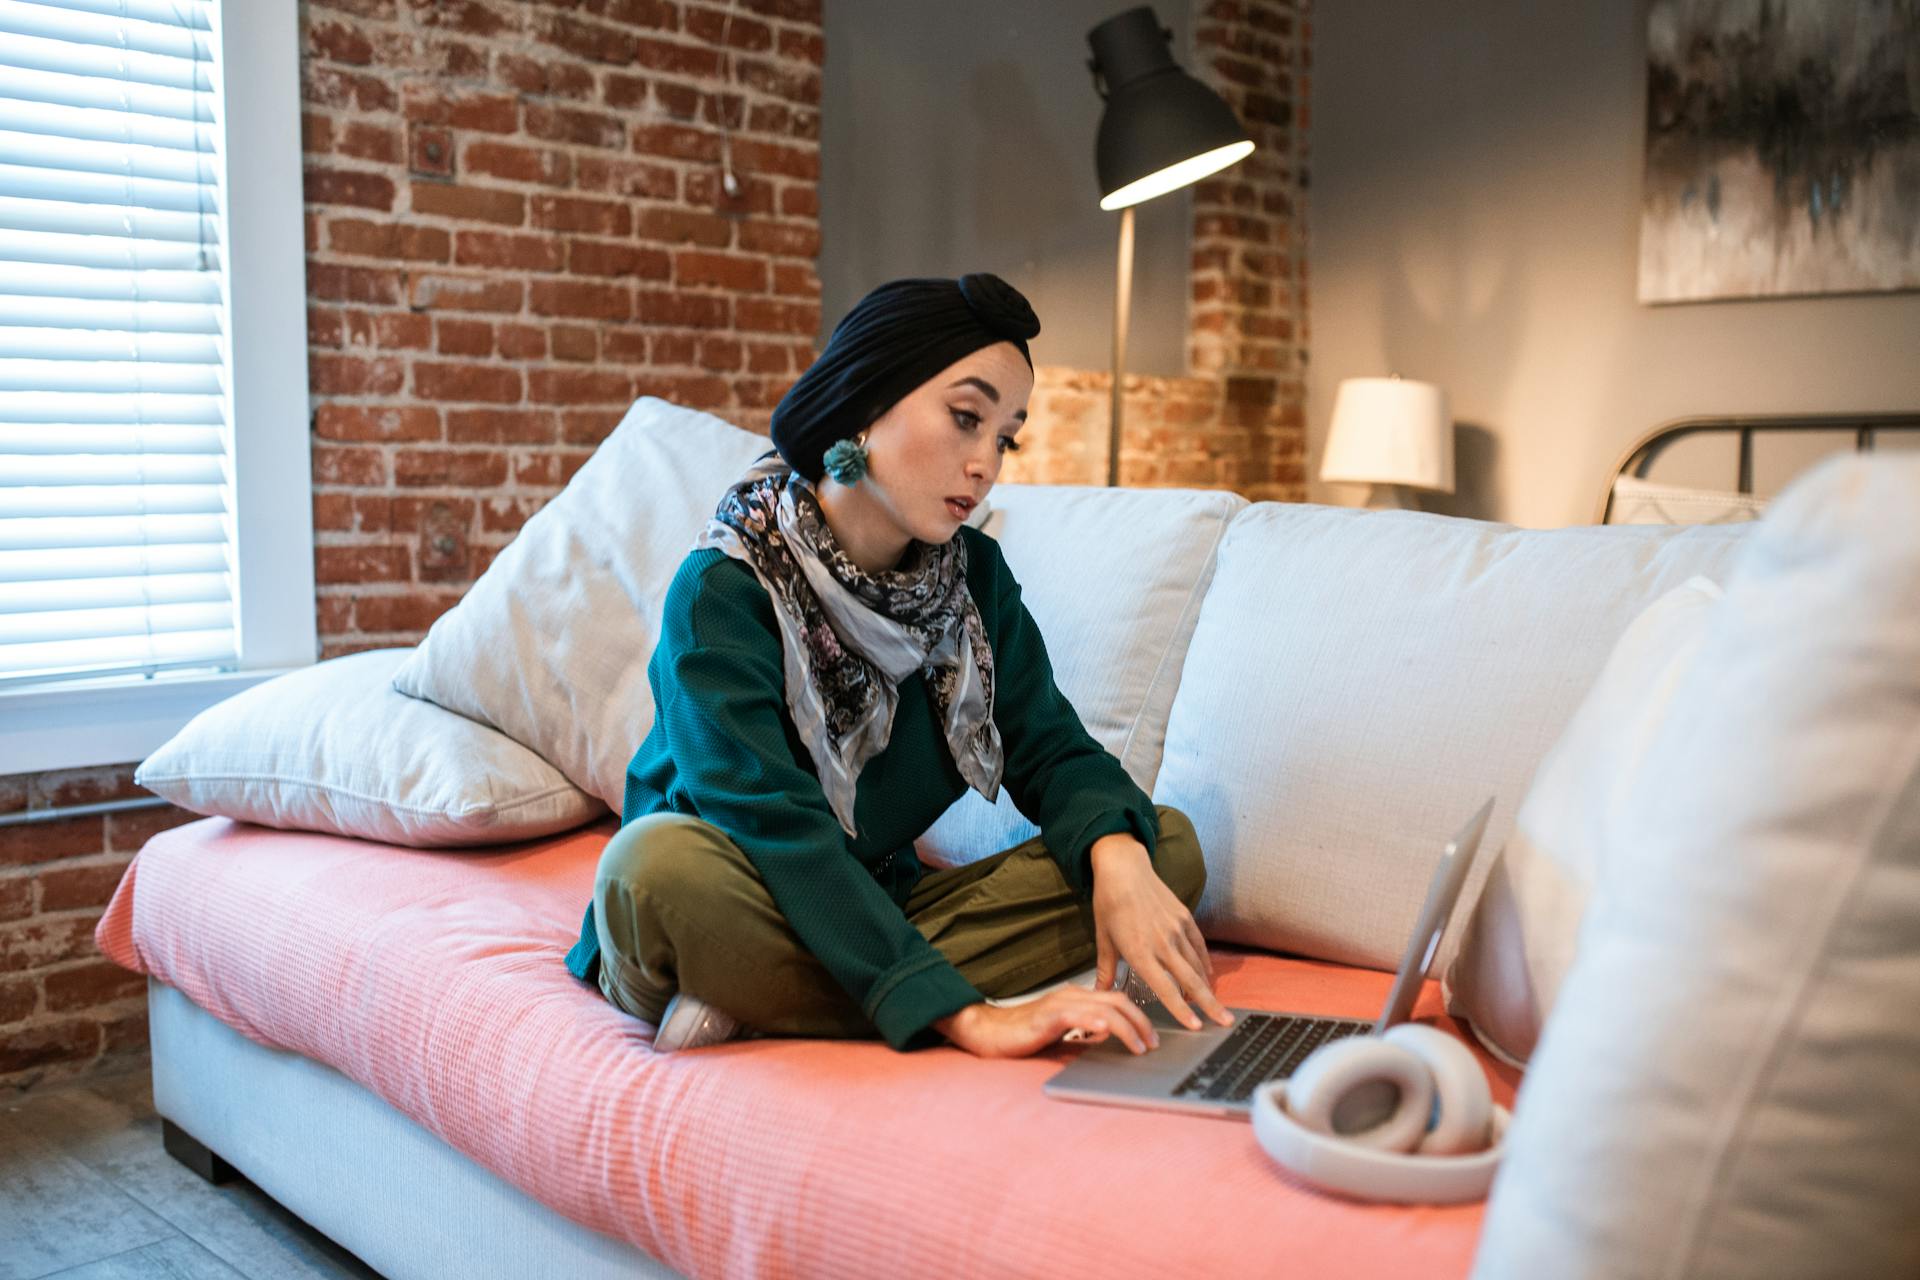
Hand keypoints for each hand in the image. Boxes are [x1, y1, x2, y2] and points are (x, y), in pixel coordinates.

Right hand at [932, 992, 1160, 1057]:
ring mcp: (1060, 1003)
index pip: (1117, 1000)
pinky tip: (1109, 1032)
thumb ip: (1084, 1038)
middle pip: (1118, 1000)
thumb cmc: (1021, 1036)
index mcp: (1076, 999)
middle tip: (1154, 1043)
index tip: (1152, 1037)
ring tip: (1141, 1047)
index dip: (1139, 1017)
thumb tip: (1110, 1045)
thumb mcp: (1061, 1037)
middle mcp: (1071, 996)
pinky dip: (1098, 1023)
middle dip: (1142, 1021)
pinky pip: (1079, 1016)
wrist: (987, 1032)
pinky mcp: (1048, 1016)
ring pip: (1105, 1008)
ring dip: (1129, 1028)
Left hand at [1088, 835, 1233, 1031]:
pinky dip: (1205, 962)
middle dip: (1209, 1005)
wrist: (1123, 869)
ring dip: (1207, 986)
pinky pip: (1199, 946)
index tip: (1195, 1027)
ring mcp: (1176, 930)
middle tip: (1224, 1022)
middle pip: (1190, 981)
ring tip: (1216, 1005)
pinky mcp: (1184, 918)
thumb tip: (1099, 994)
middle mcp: (1162, 944)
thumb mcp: (1103, 939)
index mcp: (1140, 953)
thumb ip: (1106, 971)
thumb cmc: (1108, 905)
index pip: (1165, 989)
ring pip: (1197, 965)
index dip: (1181, 1011)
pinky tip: (1208, 975)